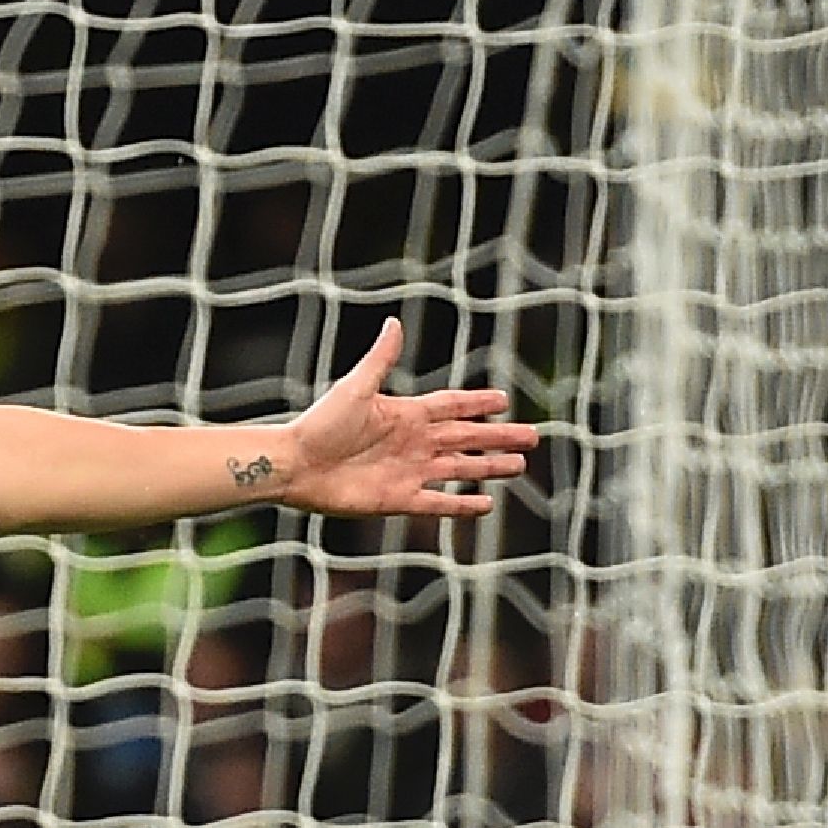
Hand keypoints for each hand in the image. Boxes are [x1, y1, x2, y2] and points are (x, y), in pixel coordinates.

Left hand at [264, 318, 545, 521]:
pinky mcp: (399, 499)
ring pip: (461, 469)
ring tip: (518, 466)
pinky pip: (439, 503)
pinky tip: (486, 504)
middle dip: (498, 438)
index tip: (504, 401)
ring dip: (489, 467)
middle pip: (467, 438)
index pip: (452, 406)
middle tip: (532, 437)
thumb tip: (394, 323)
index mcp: (406, 413)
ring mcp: (409, 472)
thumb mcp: (355, 387)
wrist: (295, 465)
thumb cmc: (320, 423)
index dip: (477, 404)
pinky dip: (462, 505)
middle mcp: (413, 443)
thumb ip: (380, 359)